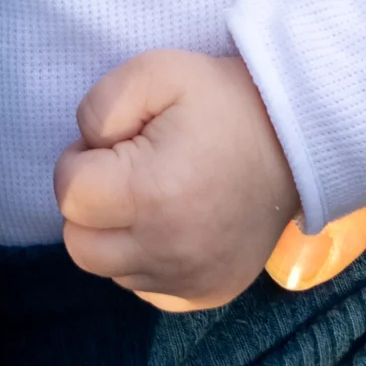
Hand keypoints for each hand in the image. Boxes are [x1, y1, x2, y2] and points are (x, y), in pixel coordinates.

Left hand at [54, 49, 300, 309]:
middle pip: (81, 245)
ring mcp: (190, 281)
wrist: (295, 141)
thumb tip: (86, 148)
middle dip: (89, 205)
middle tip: (123, 171)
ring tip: (153, 193)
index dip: (79, 161)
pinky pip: (145, 288)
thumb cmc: (222, 102)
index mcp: (151, 194)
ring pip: (110, 269)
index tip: (112, 145)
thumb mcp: (157, 70)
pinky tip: (171, 221)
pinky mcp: (207, 295)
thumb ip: (99, 105)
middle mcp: (168, 251)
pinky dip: (145, 258)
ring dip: (116, 233)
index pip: (70, 195)